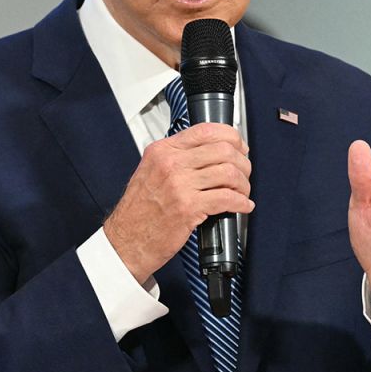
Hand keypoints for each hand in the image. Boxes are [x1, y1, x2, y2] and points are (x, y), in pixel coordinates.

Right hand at [104, 122, 252, 283]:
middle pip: (223, 150)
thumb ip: (175, 158)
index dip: (231, 136)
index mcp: (162, 151)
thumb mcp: (150, 171)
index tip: (239, 146)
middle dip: (242, 162)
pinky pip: (227, 198)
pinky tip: (242, 206)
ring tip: (242, 192)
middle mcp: (170, 163)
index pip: (205, 130)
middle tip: (244, 173)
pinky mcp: (189, 208)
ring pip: (229, 173)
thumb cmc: (138, 211)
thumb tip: (207, 152)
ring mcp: (179, 185)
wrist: (126, 240)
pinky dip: (241, 202)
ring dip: (243, 184)